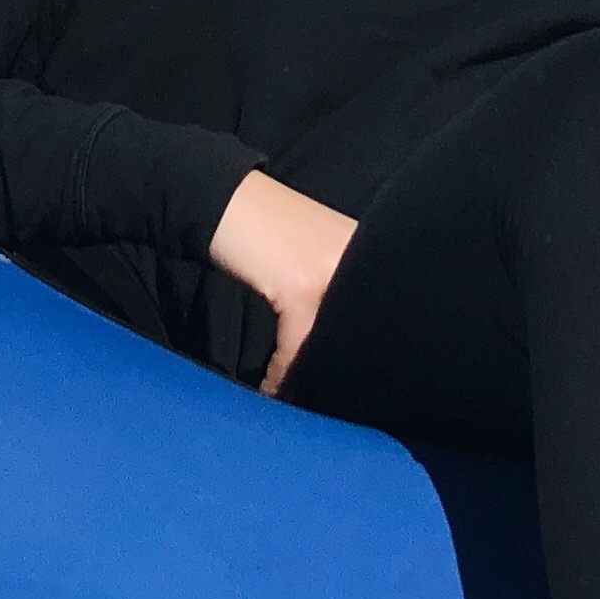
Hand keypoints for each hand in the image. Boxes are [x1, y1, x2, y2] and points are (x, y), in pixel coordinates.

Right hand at [210, 170, 356, 398]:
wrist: (220, 197)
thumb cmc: (264, 233)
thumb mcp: (312, 255)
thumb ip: (337, 287)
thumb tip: (345, 349)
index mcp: (369, 248)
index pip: (379, 314)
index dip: (365, 355)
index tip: (348, 387)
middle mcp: (360, 255)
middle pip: (362, 330)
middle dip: (345, 370)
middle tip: (325, 401)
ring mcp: (332, 268)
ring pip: (330, 342)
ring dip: (308, 377)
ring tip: (293, 399)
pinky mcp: (301, 284)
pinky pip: (297, 346)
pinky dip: (281, 373)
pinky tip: (270, 389)